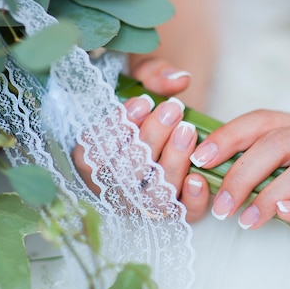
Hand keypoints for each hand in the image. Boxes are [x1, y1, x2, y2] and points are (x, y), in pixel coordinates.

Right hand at [73, 58, 210, 221]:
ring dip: (171, 163)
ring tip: (187, 129)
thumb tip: (177, 80)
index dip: (115, 130)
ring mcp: (142, 204)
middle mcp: (112, 189)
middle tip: (173, 110)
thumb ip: (152, 73)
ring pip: (152, 196)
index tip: (142, 102)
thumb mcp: (141, 78)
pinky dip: (191, 200)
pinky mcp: (173, 211)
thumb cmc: (146, 102)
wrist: (169, 123)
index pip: (92, 155)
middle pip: (124, 175)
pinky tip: (198, 177)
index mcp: (91, 160)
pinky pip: (181, 215)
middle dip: (150, 139)